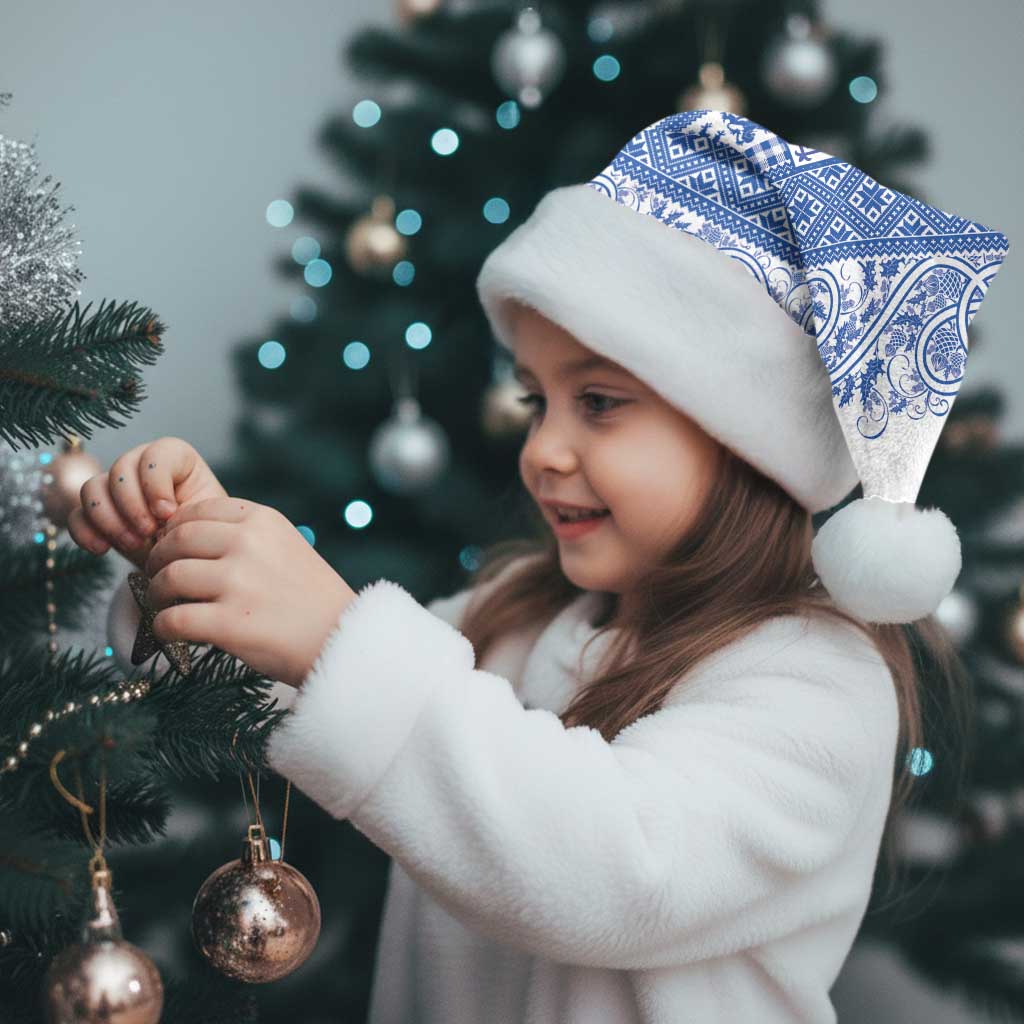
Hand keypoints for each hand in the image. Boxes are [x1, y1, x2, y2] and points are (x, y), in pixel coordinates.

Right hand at [67, 437, 227, 571]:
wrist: (188, 560)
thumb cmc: (203, 534)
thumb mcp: (206, 520)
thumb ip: (189, 510)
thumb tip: (163, 515)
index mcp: (176, 459)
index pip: (156, 454)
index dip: (156, 483)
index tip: (168, 513)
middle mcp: (141, 466)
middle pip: (120, 469)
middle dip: (132, 505)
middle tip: (148, 533)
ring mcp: (115, 488)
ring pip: (92, 488)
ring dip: (109, 519)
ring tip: (133, 544)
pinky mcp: (97, 514)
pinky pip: (76, 515)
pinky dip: (85, 532)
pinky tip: (102, 549)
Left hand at [142, 496, 357, 687]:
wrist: (343, 639)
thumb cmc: (313, 598)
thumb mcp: (287, 546)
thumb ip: (246, 536)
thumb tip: (185, 538)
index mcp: (263, 520)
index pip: (198, 511)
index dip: (175, 530)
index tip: (172, 547)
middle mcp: (248, 544)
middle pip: (176, 541)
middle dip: (158, 560)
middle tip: (157, 577)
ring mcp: (238, 583)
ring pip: (169, 578)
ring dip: (157, 594)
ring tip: (164, 605)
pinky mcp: (229, 623)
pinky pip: (172, 620)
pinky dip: (162, 627)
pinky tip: (170, 632)